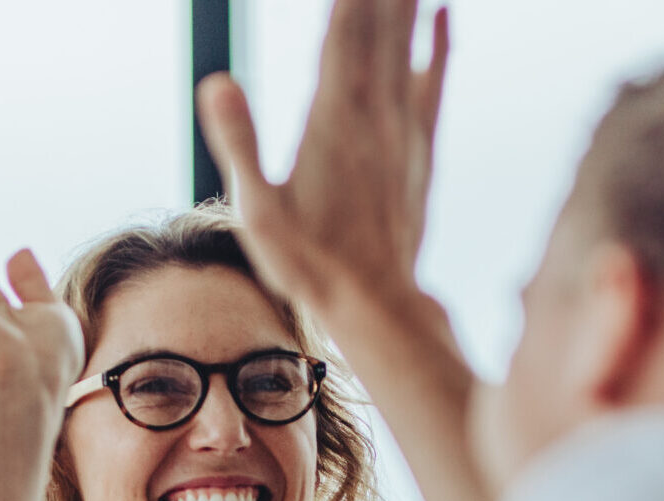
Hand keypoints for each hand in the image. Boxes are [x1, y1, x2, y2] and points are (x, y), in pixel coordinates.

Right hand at [197, 0, 448, 315]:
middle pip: (381, 14)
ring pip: (409, 37)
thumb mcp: (258, 213)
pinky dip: (440, 42)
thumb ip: (239, 145)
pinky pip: (434, 81)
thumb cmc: (311, 267)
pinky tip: (444, 11)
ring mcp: (402, 128)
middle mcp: (375, 109)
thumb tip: (218, 81)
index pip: (344, 18)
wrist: (376, 308)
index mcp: (333, 114)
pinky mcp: (419, 151)